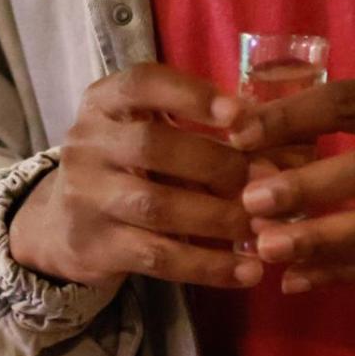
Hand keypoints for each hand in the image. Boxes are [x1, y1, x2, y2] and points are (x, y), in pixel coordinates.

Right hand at [9, 63, 263, 289]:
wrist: (64, 226)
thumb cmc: (131, 168)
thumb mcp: (156, 136)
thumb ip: (210, 135)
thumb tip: (290, 153)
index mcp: (105, 102)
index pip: (141, 83)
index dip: (190, 95)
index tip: (239, 113)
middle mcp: (88, 143)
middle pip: (152, 146)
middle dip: (217, 163)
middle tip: (267, 182)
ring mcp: (86, 196)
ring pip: (156, 206)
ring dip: (219, 218)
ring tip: (265, 229)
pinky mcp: (95, 246)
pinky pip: (158, 256)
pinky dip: (207, 266)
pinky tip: (246, 272)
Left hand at [228, 60, 354, 291]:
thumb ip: (354, 104)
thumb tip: (263, 124)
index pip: (351, 103)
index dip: (293, 118)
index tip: (239, 134)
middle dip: (308, 191)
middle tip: (250, 203)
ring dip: (323, 244)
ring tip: (268, 251)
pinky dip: (347, 274)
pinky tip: (300, 280)